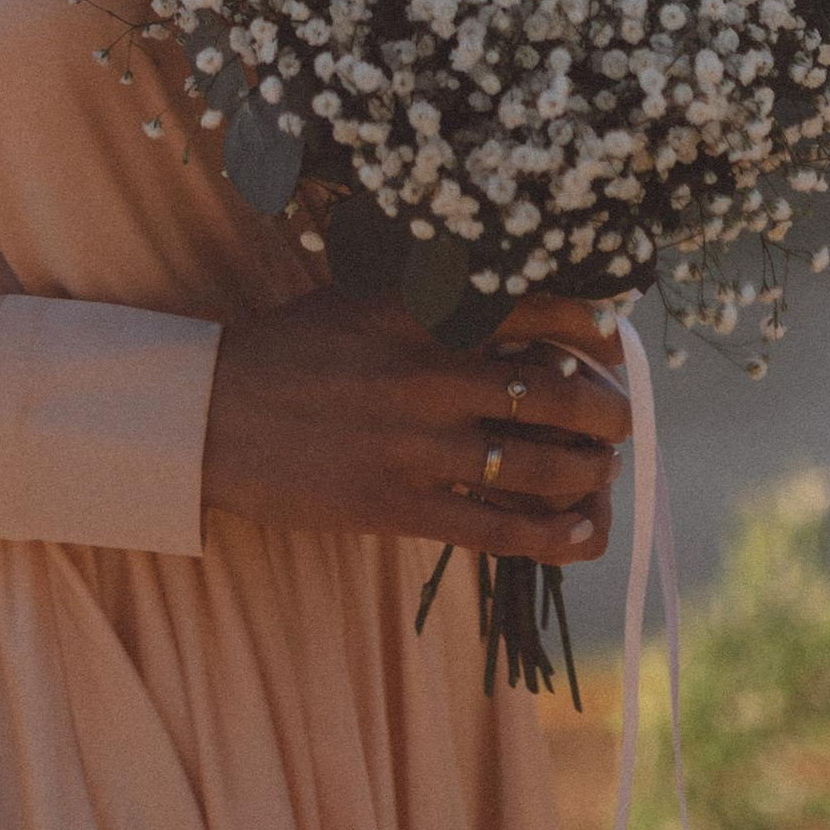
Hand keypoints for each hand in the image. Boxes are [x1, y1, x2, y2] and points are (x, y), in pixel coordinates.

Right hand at [201, 287, 630, 561]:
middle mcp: (427, 371)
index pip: (540, 309)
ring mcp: (415, 444)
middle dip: (610, 411)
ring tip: (601, 473)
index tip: (613, 345)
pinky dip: (559, 535)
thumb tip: (527, 307)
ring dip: (592, 473)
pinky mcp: (399, 507)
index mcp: (419, 309)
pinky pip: (503, 530)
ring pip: (543, 467)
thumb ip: (434, 297)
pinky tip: (585, 532)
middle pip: (559, 393)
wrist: (210, 414)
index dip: (594, 330)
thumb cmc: (292, 350)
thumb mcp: (361, 295)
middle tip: (620, 420)